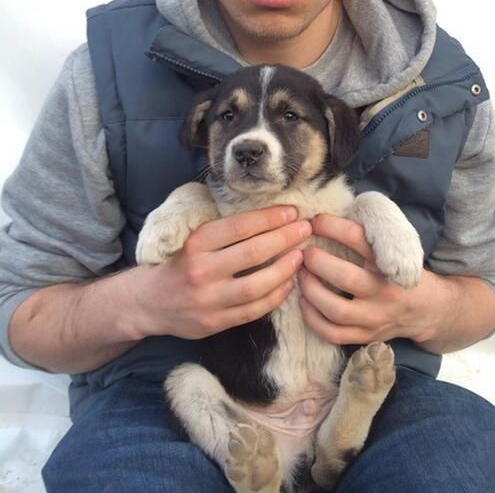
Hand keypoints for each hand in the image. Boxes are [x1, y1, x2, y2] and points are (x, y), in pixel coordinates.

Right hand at [132, 206, 310, 339]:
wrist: (148, 302)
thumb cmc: (179, 263)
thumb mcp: (194, 240)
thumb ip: (225, 232)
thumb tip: (271, 217)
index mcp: (195, 244)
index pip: (239, 226)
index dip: (269, 218)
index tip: (292, 212)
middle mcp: (201, 271)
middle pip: (252, 253)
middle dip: (284, 238)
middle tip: (305, 229)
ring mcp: (208, 300)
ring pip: (256, 285)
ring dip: (284, 269)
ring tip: (300, 256)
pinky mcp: (215, 323)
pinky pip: (253, 310)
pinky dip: (275, 296)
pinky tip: (288, 283)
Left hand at [298, 213, 443, 345]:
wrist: (427, 309)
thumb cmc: (399, 270)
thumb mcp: (393, 248)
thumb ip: (366, 236)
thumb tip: (327, 217)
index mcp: (390, 262)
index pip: (358, 239)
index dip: (333, 227)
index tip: (316, 221)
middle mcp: (384, 291)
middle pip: (346, 278)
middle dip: (318, 262)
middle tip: (305, 252)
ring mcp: (375, 317)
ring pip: (336, 310)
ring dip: (311, 291)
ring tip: (301, 275)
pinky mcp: (365, 336)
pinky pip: (333, 334)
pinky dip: (313, 318)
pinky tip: (304, 301)